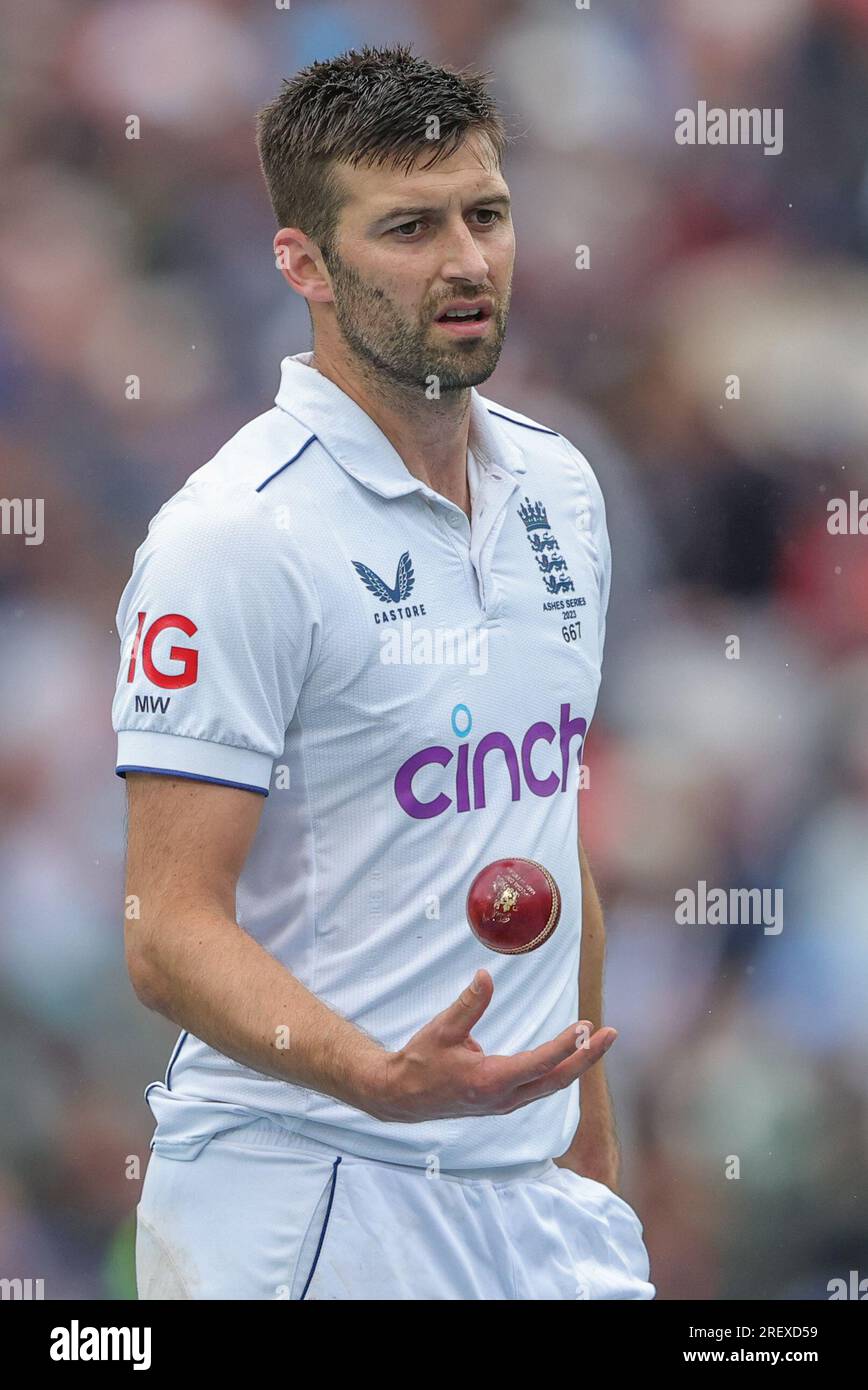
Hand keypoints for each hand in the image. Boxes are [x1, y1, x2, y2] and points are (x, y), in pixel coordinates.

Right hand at [358, 969, 616, 1122]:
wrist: (403, 1097)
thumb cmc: (421, 1061)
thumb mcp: (441, 1029)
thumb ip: (468, 1003)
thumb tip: (487, 975)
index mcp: (490, 1081)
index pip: (539, 1064)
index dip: (565, 1045)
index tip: (585, 1025)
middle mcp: (504, 1099)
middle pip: (557, 1080)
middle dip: (587, 1057)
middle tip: (611, 1033)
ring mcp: (505, 1104)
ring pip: (552, 1086)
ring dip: (578, 1063)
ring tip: (599, 1039)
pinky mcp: (504, 1102)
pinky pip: (541, 1087)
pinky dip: (561, 1070)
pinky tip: (572, 1054)